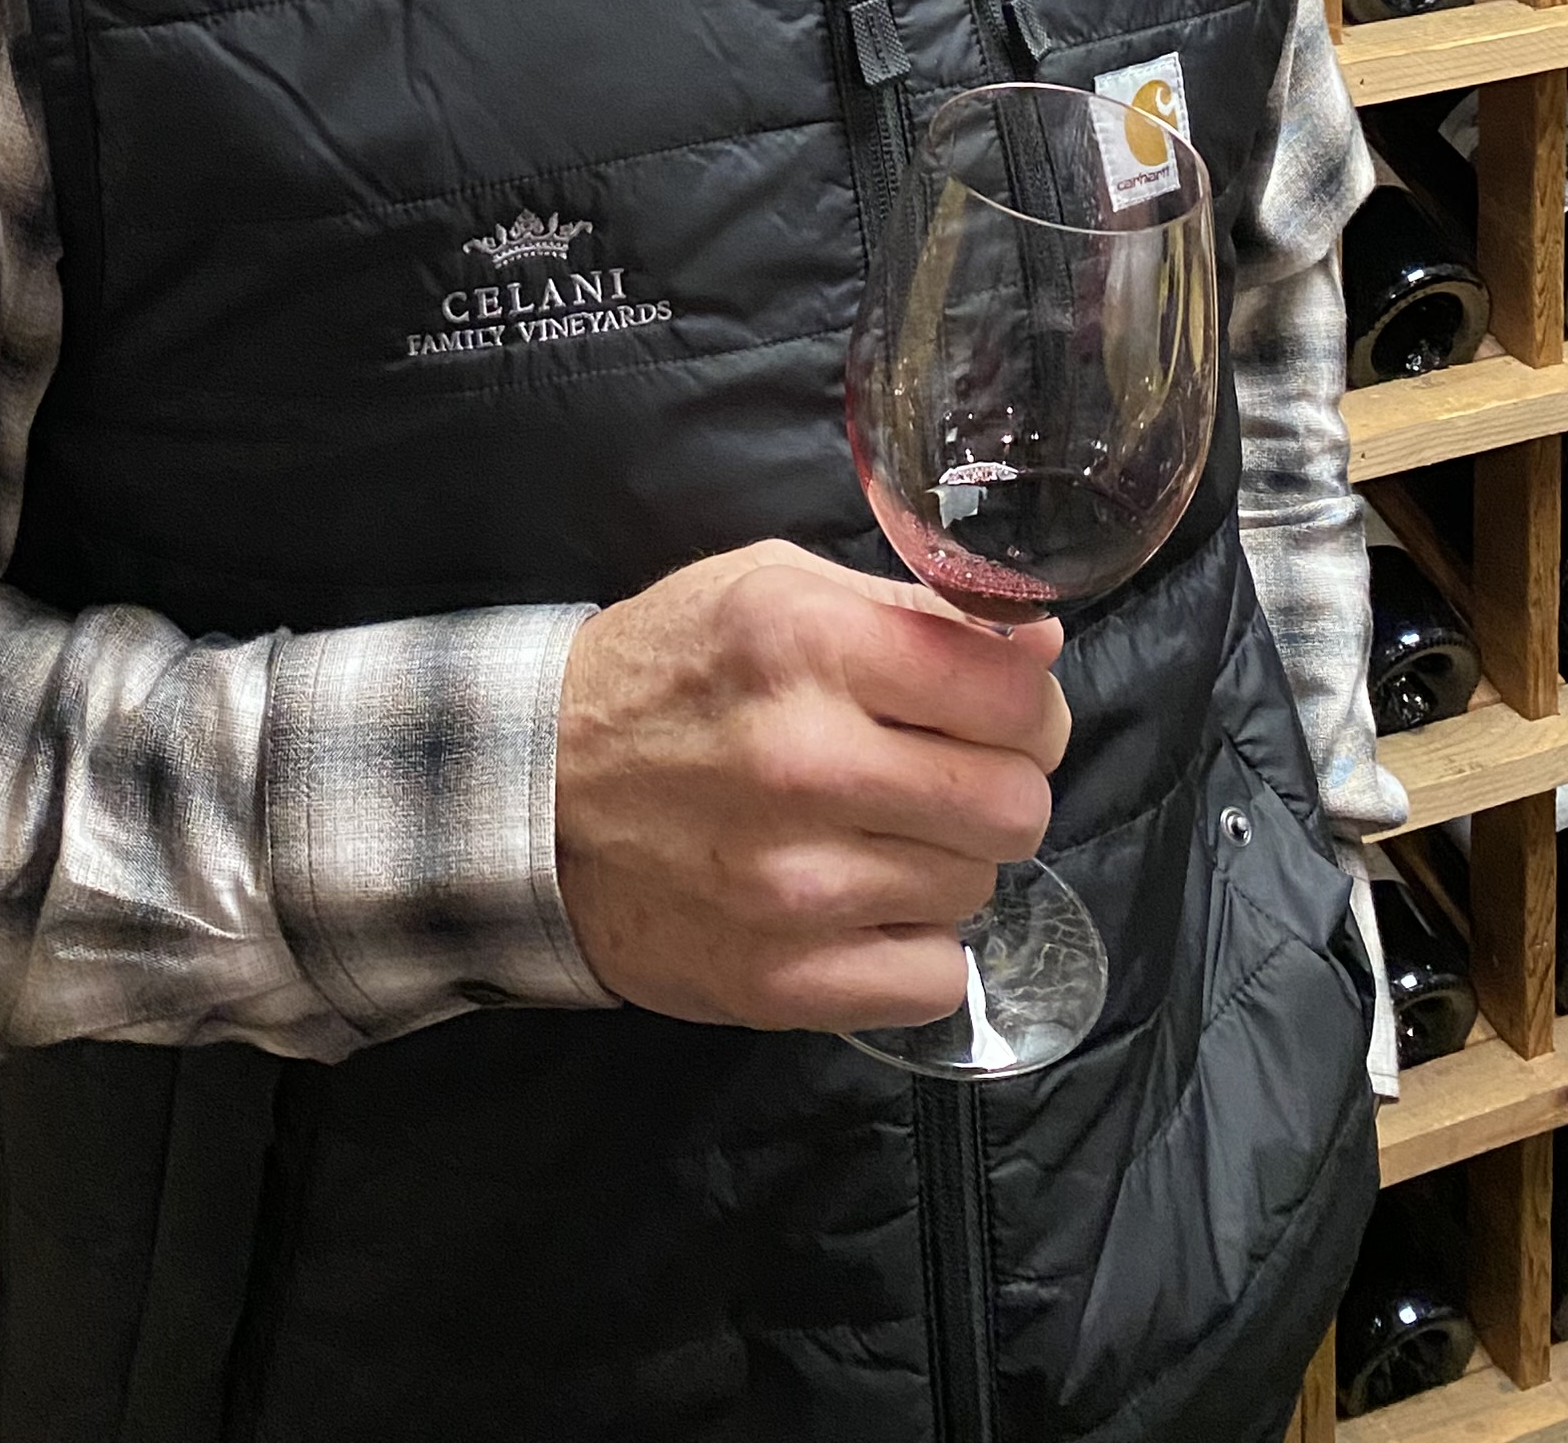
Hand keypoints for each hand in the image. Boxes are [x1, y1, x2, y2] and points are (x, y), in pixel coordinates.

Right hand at [552, 538, 1070, 1031]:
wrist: (530, 794)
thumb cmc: (667, 675)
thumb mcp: (769, 587)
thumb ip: (905, 606)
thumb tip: (1037, 640)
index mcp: (807, 643)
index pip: (1013, 689)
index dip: (1030, 699)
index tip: (1004, 706)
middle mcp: (806, 760)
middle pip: (1016, 801)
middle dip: (1001, 783)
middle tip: (948, 773)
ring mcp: (793, 884)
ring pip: (979, 887)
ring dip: (946, 859)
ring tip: (876, 830)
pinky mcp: (780, 980)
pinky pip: (934, 977)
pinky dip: (914, 943)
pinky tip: (862, 901)